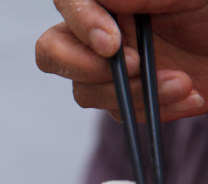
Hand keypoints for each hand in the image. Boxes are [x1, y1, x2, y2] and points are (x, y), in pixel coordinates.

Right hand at [36, 0, 207, 121]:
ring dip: (134, 93)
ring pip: (85, 91)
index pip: (67, 1)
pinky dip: (155, 109)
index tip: (113, 44)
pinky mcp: (130, 96)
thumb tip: (100, 2)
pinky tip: (189, 94)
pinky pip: (121, 113)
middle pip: (53, 51)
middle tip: (132, 68)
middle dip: (85, 67)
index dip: (81, 24)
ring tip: (182, 83)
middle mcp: (101, 29)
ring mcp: (112, 66)